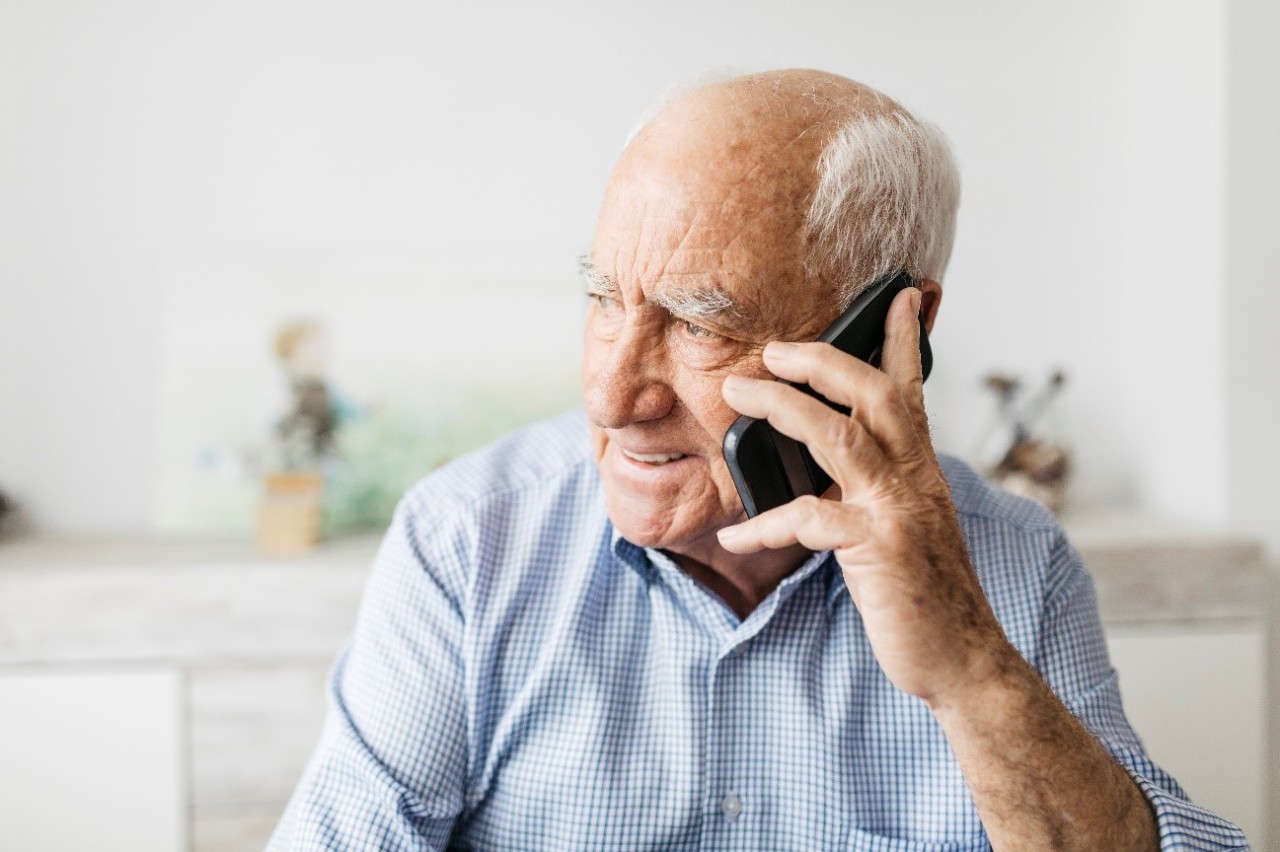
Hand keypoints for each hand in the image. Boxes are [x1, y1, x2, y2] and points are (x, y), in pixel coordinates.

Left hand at [717, 287, 1011, 706]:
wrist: (963, 658)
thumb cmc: (926, 594)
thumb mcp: (908, 527)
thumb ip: (877, 490)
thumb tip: (826, 471)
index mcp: (920, 468)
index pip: (912, 389)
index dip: (903, 339)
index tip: (896, 295)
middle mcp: (915, 476)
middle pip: (871, 393)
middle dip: (821, 359)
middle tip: (772, 347)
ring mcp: (899, 508)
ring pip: (839, 435)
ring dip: (782, 407)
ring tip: (740, 393)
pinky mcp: (879, 546)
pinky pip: (809, 518)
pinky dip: (764, 523)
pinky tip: (734, 533)